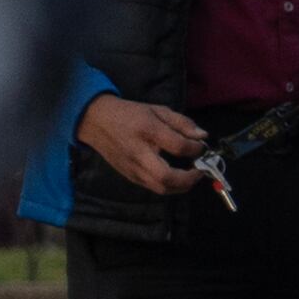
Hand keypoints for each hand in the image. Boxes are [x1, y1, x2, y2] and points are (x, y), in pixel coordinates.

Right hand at [76, 94, 207, 194]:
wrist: (96, 121)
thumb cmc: (129, 114)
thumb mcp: (157, 110)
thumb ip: (182, 123)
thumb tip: (202, 136)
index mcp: (147, 131)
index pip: (178, 146)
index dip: (196, 149)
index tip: (202, 147)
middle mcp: (139, 153)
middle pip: (167, 177)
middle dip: (189, 179)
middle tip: (201, 170)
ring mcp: (132, 168)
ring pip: (160, 188)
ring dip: (181, 186)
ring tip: (191, 175)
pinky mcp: (129, 176)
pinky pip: (153, 187)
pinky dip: (169, 186)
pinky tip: (177, 176)